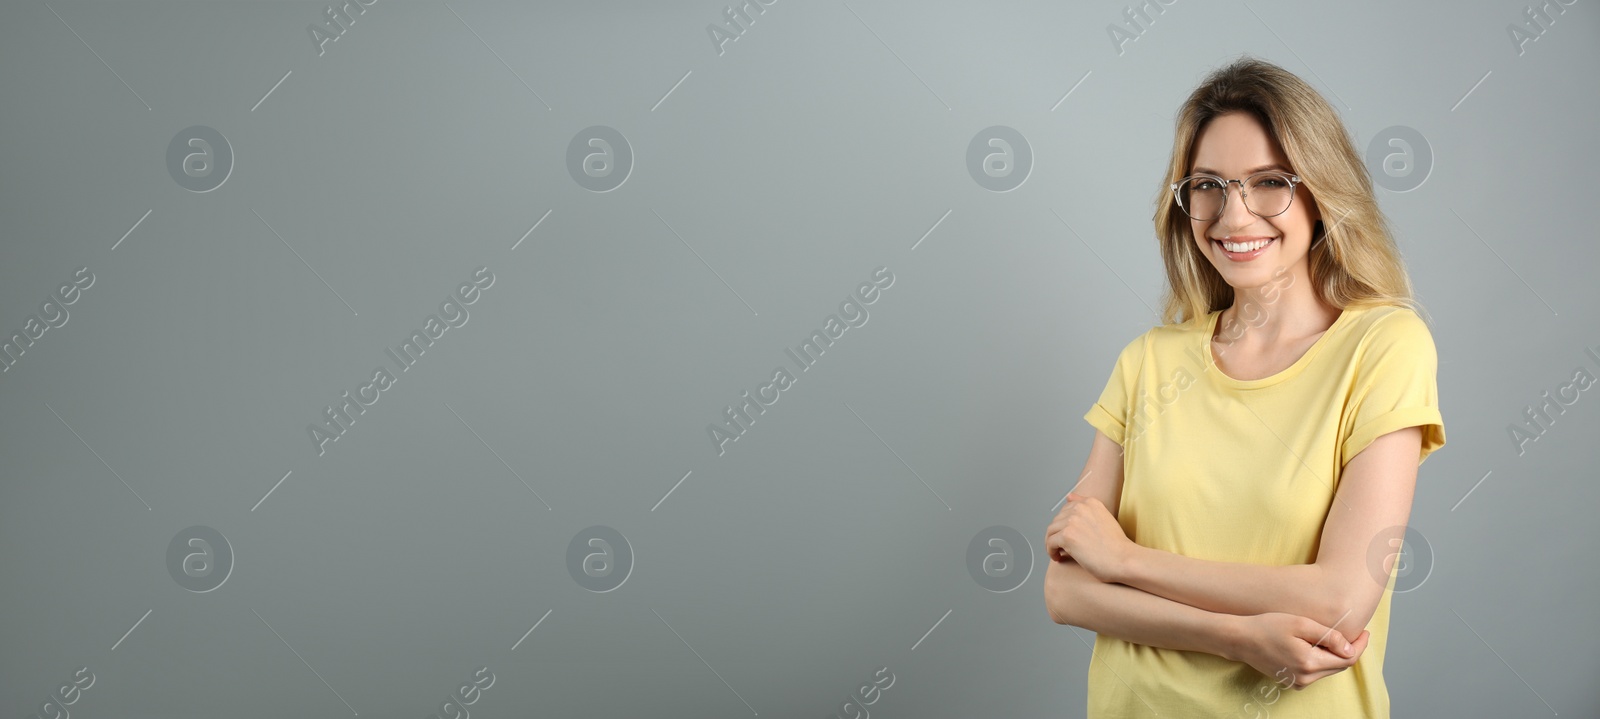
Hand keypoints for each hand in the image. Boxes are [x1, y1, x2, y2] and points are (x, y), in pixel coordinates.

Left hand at [1045, 492, 1135, 582]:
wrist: (1124, 559)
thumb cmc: (1117, 545)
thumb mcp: (1104, 518)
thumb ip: (1086, 506)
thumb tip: (1069, 496)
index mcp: (1091, 503)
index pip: (1067, 509)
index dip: (1065, 524)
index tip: (1068, 534)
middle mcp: (1081, 508)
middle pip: (1057, 520)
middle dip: (1057, 534)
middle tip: (1062, 547)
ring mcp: (1073, 521)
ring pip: (1051, 531)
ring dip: (1052, 543)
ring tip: (1059, 553)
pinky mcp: (1067, 535)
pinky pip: (1050, 543)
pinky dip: (1051, 551)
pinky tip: (1058, 557)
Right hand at [1232, 612, 1368, 690]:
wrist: (1240, 639)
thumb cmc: (1267, 626)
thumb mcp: (1300, 624)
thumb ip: (1328, 636)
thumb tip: (1350, 649)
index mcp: (1309, 663)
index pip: (1347, 659)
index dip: (1359, 646)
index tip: (1365, 632)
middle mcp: (1306, 678)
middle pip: (1339, 666)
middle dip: (1350, 650)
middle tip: (1355, 633)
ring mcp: (1298, 682)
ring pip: (1328, 669)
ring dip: (1335, 655)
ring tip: (1335, 637)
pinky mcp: (1292, 681)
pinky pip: (1315, 672)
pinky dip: (1322, 661)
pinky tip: (1317, 646)